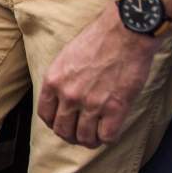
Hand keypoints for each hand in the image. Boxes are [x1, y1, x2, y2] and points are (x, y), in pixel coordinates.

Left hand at [38, 3, 163, 147]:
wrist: (125, 32)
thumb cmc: (98, 40)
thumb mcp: (66, 58)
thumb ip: (61, 81)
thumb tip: (62, 100)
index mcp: (53, 81)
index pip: (45, 116)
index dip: (54, 124)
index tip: (63, 124)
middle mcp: (69, 95)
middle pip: (63, 131)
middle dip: (71, 136)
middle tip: (81, 133)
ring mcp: (92, 103)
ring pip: (85, 138)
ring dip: (90, 140)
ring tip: (96, 134)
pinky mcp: (115, 107)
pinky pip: (107, 137)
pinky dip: (108, 138)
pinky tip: (110, 130)